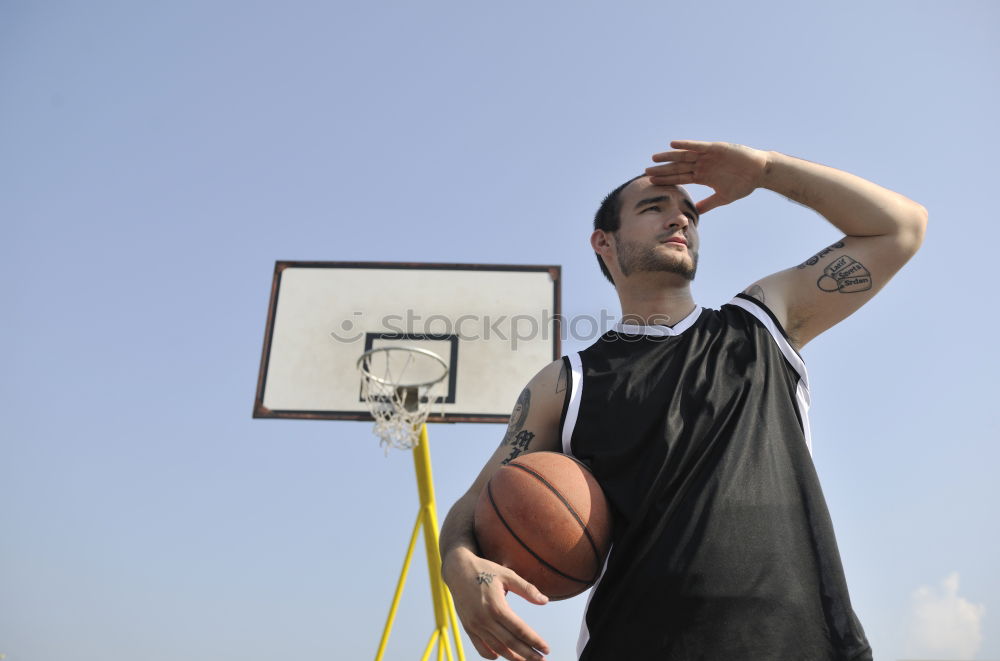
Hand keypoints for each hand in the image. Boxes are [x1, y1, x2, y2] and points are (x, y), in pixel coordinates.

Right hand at [442, 548, 550, 660]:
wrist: (457, 570)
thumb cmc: (485, 570)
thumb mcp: (507, 575)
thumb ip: (526, 589)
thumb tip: (545, 601)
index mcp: (496, 606)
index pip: (520, 629)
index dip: (534, 641)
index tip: (546, 649)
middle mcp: (484, 619)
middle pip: (510, 642)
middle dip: (528, 654)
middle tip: (541, 660)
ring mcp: (475, 625)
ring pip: (497, 648)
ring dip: (513, 657)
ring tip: (526, 660)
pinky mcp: (468, 627)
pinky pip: (480, 647)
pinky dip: (491, 654)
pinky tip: (501, 655)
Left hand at [645, 140, 769, 213]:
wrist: (759, 172)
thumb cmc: (743, 184)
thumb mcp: (722, 197)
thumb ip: (707, 204)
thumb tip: (694, 213)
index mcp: (702, 176)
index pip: (680, 178)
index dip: (666, 180)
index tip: (651, 182)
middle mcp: (702, 165)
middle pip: (678, 167)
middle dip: (663, 170)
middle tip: (646, 171)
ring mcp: (707, 156)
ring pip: (684, 156)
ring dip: (669, 156)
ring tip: (655, 158)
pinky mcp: (715, 148)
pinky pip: (697, 146)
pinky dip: (686, 145)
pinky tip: (673, 144)